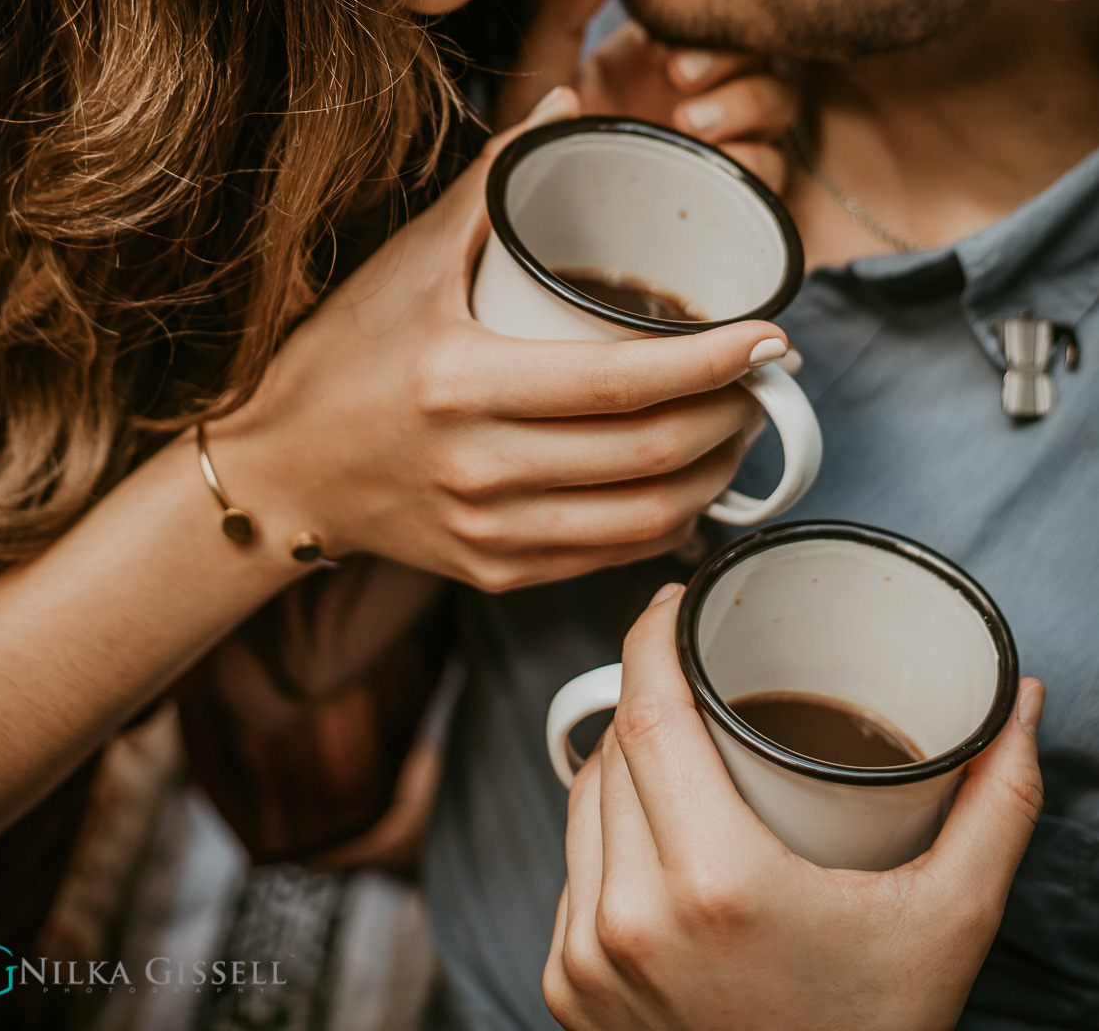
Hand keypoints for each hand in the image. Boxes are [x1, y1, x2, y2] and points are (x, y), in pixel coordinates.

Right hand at [216, 93, 790, 591]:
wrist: (278, 471)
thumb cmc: (343, 352)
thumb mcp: (409, 258)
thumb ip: (493, 178)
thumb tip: (569, 97)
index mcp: (463, 381)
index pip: (621, 382)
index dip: (713, 363)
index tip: (773, 336)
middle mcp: (479, 467)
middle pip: (648, 454)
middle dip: (732, 416)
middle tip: (766, 380)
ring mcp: (488, 529)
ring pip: (642, 519)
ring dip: (713, 477)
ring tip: (740, 429)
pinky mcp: (492, 571)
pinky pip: (605, 558)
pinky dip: (664, 524)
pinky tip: (688, 488)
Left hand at [496, 0, 796, 191]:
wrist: (531, 221)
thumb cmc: (534, 146)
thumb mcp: (540, 71)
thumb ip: (565, 4)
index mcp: (657, 59)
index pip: (714, 20)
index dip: (703, 25)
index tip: (661, 46)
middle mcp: (696, 97)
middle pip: (759, 55)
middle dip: (729, 63)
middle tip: (677, 80)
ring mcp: (718, 147)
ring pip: (778, 105)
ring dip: (746, 106)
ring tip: (691, 123)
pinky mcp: (731, 196)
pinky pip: (775, 170)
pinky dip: (756, 161)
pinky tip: (714, 164)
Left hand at [544, 584, 1044, 1030]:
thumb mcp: (948, 922)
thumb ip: (993, 806)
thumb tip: (1021, 705)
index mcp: (712, 883)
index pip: (647, 711)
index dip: (649, 635)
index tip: (675, 600)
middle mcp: (630, 916)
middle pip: (615, 747)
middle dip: (651, 690)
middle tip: (699, 666)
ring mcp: (588, 957)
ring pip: (583, 799)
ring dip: (625, 756)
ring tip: (682, 737)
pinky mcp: (567, 988)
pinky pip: (573, 866)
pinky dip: (606, 828)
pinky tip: (653, 819)